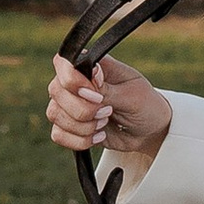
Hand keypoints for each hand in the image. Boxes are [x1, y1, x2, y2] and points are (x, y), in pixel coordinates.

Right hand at [45, 50, 170, 172]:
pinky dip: (79, 140)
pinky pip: (58, 134)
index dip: (73, 80)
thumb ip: (108, 88)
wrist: (149, 131)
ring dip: (82, 126)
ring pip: (54, 114)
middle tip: (108, 112)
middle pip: (56, 90)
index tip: (97, 96)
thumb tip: (92, 73)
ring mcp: (70, 104)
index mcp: (92, 66)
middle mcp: (76, 82)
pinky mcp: (70, 126)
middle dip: (82, 109)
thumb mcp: (133, 96)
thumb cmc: (145, 105)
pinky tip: (98, 137)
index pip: (64, 63)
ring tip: (104, 124)